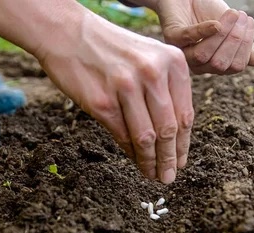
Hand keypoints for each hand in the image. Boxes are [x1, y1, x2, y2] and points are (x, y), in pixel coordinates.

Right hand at [37, 12, 193, 183]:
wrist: (68, 33)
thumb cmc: (110, 49)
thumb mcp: (148, 57)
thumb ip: (165, 88)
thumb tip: (174, 135)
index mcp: (172, 62)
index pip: (185, 114)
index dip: (183, 144)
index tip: (181, 161)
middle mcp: (153, 74)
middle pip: (168, 129)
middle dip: (169, 159)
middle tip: (168, 177)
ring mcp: (127, 88)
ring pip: (146, 137)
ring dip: (151, 162)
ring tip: (153, 175)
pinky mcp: (102, 102)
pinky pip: (122, 136)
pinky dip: (130, 153)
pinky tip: (134, 160)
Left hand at [155, 0, 253, 73]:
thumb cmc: (208, 12)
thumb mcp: (230, 28)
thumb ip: (241, 44)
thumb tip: (253, 61)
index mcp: (213, 64)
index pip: (233, 66)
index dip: (245, 48)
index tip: (249, 24)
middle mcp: (198, 64)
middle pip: (219, 64)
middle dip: (235, 40)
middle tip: (242, 16)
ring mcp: (183, 52)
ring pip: (203, 55)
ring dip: (223, 34)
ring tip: (233, 14)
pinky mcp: (171, 38)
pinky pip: (187, 39)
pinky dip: (203, 31)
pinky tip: (216, 23)